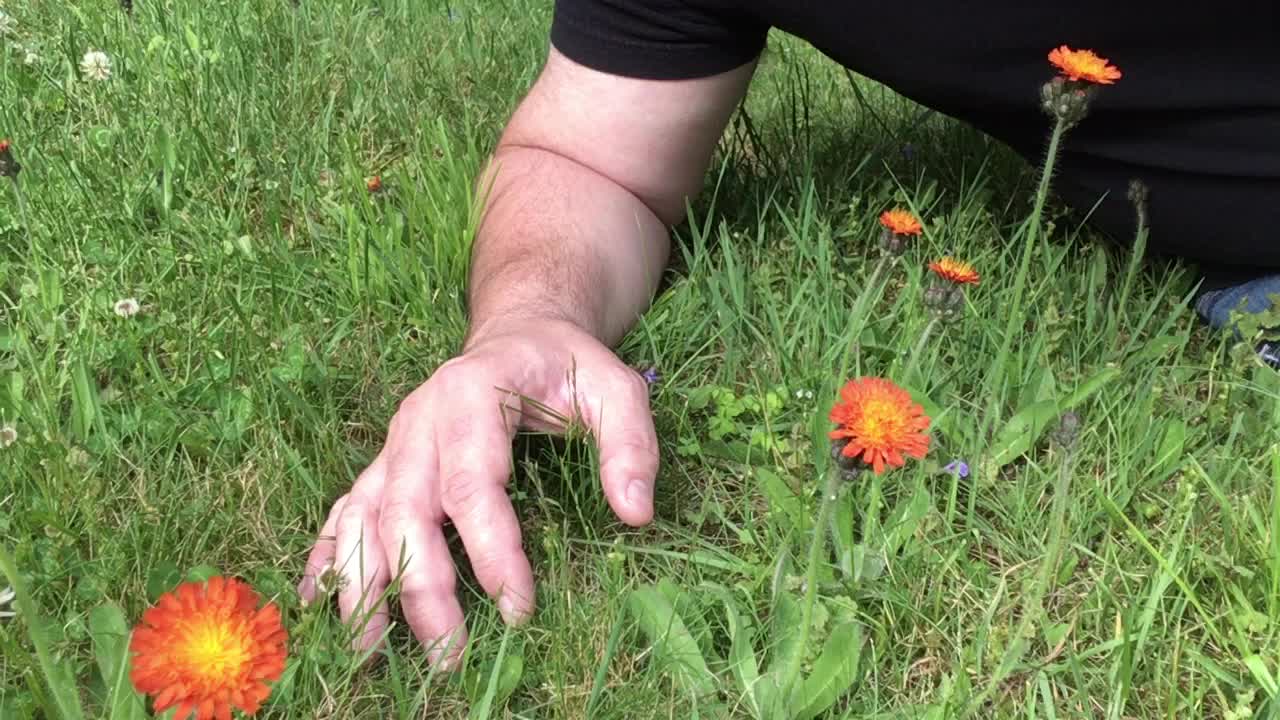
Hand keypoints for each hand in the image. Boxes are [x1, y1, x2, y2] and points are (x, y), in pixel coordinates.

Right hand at [297, 318, 658, 664]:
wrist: (520, 334)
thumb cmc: (567, 367)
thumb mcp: (616, 388)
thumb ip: (631, 443)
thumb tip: (636, 512)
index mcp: (471, 394)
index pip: (472, 483)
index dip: (491, 549)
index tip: (517, 607)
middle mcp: (419, 419)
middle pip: (406, 509)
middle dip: (422, 586)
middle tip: (449, 655)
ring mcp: (395, 442)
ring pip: (363, 515)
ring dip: (361, 582)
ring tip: (368, 649)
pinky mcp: (385, 462)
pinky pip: (346, 509)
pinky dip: (328, 554)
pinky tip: (319, 601)